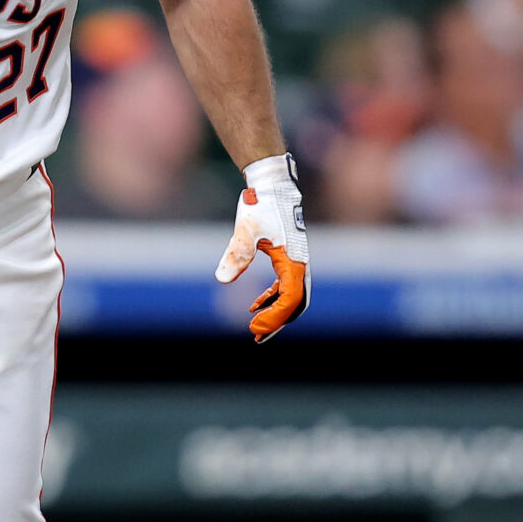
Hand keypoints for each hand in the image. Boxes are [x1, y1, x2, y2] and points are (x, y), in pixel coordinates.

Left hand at [215, 153, 309, 341]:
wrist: (272, 185)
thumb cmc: (261, 205)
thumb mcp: (246, 230)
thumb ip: (236, 254)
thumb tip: (222, 280)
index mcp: (294, 261)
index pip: (289, 299)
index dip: (273, 317)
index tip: (253, 327)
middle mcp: (300, 264)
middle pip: (295, 304)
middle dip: (277, 322)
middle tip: (256, 337)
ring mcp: (296, 261)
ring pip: (292, 296)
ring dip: (276, 313)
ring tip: (256, 326)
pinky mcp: (289, 257)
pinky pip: (286, 286)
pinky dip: (273, 298)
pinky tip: (255, 304)